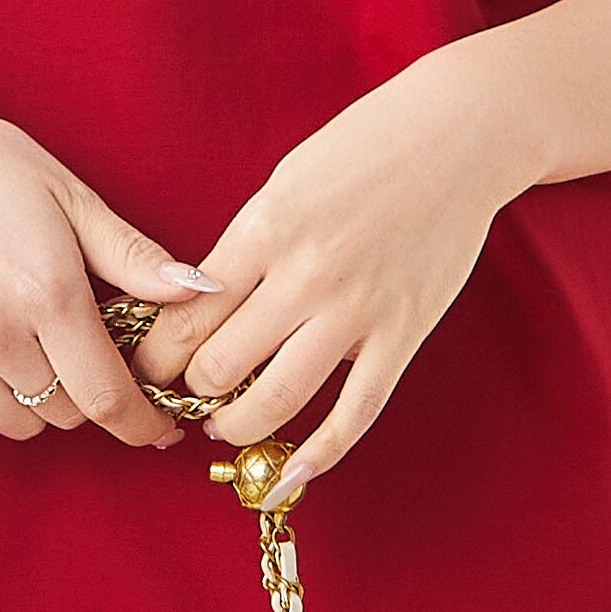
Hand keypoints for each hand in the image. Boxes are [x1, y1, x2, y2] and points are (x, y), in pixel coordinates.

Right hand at [0, 82, 211, 450]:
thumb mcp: (70, 198)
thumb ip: (135, 257)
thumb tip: (206, 292)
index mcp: (48, 290)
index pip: (108, 396)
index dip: (142, 424)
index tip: (159, 430)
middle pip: (64, 414)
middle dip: (84, 393)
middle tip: (72, 347)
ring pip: (15, 424)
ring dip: (34, 402)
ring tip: (24, 345)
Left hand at [132, 50, 509, 498]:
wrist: (459, 136)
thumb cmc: (366, 147)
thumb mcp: (285, 183)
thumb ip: (245, 247)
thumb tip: (202, 308)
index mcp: (265, 229)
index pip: (188, 315)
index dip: (157, 354)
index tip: (151, 366)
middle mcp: (305, 275)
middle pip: (221, 364)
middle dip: (192, 390)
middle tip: (187, 394)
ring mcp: (357, 310)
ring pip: (278, 398)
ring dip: (238, 424)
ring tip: (225, 425)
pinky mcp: (402, 333)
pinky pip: (356, 411)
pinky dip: (320, 454)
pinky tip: (290, 475)